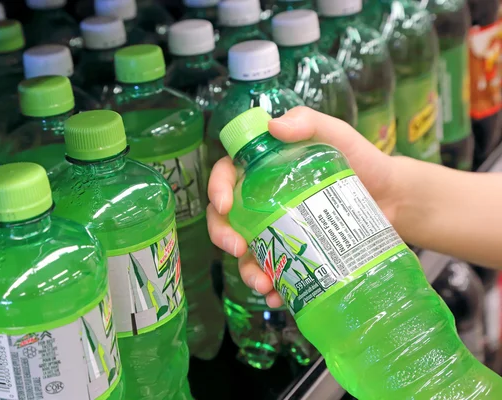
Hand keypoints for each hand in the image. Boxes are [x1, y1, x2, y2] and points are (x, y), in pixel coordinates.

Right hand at [207, 106, 401, 306]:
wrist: (391, 198)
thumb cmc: (360, 161)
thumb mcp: (335, 134)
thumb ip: (307, 122)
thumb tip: (273, 126)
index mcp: (262, 169)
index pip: (226, 174)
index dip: (217, 188)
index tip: (225, 205)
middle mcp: (261, 200)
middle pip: (226, 218)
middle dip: (223, 236)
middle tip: (238, 249)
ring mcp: (276, 229)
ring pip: (245, 251)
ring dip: (246, 269)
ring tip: (263, 282)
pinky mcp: (293, 252)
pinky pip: (274, 271)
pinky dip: (272, 287)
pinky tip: (278, 296)